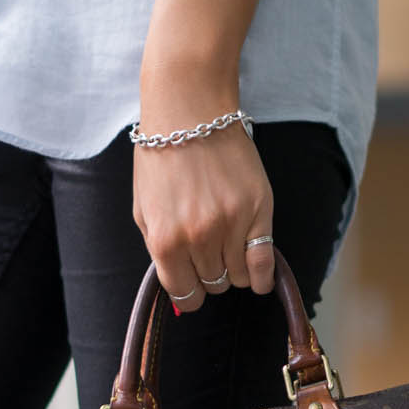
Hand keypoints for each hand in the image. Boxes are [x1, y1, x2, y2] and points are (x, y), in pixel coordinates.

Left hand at [132, 67, 273, 313]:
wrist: (189, 113)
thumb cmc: (161, 160)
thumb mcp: (144, 211)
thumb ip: (159, 253)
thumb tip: (181, 288)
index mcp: (166, 241)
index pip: (185, 295)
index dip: (190, 292)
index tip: (193, 282)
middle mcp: (199, 237)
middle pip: (213, 284)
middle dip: (209, 273)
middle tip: (207, 249)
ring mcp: (231, 224)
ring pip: (238, 276)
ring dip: (233, 267)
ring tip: (228, 245)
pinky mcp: (259, 210)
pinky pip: (264, 262)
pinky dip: (261, 276)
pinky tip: (258, 276)